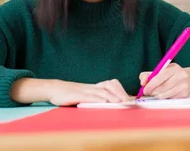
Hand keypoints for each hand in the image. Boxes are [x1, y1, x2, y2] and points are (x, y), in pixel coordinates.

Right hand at [11, 78, 130, 105]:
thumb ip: (101, 97)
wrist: (57, 89)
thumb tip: (117, 102)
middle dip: (121, 93)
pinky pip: (89, 96)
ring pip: (101, 91)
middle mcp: (93, 87)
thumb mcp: (89, 95)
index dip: (122, 91)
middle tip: (129, 101)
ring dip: (112, 96)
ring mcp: (85, 90)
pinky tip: (104, 102)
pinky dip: (98, 98)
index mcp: (97, 86)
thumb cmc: (74, 94)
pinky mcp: (77, 95)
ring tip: (120, 102)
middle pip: (110, 86)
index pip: (113, 85)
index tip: (132, 98)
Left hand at [139, 63, 189, 98]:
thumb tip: (142, 82)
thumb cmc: (172, 74)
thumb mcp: (162, 70)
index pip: (160, 77)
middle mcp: (180, 76)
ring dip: (158, 95)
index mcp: (173, 68)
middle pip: (162, 87)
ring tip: (157, 93)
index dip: (151, 84)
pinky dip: (165, 97)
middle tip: (149, 92)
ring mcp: (183, 85)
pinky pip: (170, 99)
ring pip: (165, 95)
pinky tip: (166, 94)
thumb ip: (149, 75)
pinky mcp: (184, 94)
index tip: (144, 90)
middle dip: (153, 91)